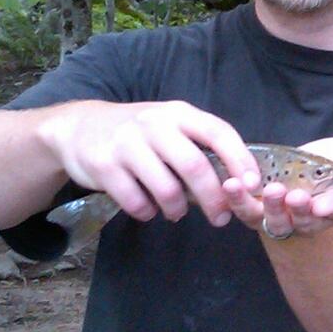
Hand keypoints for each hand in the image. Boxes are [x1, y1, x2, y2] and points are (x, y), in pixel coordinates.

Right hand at [41, 100, 259, 226]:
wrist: (78, 127)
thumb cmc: (137, 132)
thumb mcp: (169, 125)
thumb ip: (199, 144)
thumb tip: (239, 181)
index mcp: (178, 113)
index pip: (218, 132)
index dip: (240, 160)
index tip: (254, 186)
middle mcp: (153, 124)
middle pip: (194, 166)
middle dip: (214, 198)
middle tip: (221, 217)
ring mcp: (126, 144)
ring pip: (167, 189)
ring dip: (178, 209)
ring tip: (177, 212)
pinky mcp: (104, 167)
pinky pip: (136, 202)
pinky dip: (148, 213)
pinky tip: (148, 209)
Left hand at [222, 132, 332, 239]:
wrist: (301, 177)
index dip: (331, 208)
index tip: (325, 205)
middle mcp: (308, 216)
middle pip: (304, 219)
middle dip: (298, 210)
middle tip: (292, 196)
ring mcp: (281, 215)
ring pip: (273, 219)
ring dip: (265, 208)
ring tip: (260, 190)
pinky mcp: (256, 209)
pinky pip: (246, 209)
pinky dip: (236, 200)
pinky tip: (228, 185)